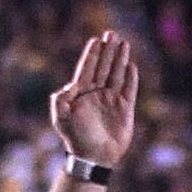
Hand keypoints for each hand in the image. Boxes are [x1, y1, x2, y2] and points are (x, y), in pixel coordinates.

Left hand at [51, 31, 139, 166]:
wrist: (93, 157)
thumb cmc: (75, 138)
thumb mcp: (61, 119)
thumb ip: (61, 100)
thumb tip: (70, 85)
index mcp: (81, 93)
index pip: (87, 68)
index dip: (92, 54)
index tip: (96, 40)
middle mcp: (97, 93)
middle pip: (103, 66)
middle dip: (108, 50)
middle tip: (112, 33)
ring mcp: (111, 100)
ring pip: (117, 74)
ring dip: (120, 58)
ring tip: (124, 43)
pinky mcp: (125, 109)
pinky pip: (129, 89)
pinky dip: (130, 78)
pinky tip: (131, 65)